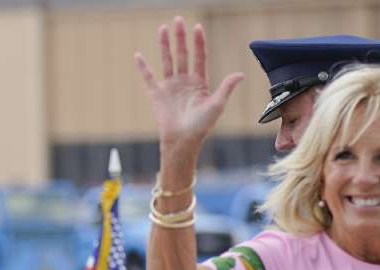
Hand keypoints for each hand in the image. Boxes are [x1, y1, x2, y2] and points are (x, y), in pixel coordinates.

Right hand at [133, 17, 244, 163]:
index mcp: (199, 82)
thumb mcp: (216, 105)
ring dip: (165, 44)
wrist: (183, 140)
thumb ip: (226, 88)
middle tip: (179, 20)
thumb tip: (241, 74)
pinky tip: (138, 55)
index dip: (199, 42)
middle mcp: (184, 81)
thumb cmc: (201, 126)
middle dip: (181, 37)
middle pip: (183, 54)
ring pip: (167, 60)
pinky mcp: (157, 94)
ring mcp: (170, 86)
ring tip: (163, 28)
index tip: (198, 27)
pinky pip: (148, 77)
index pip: (199, 57)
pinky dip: (143, 66)